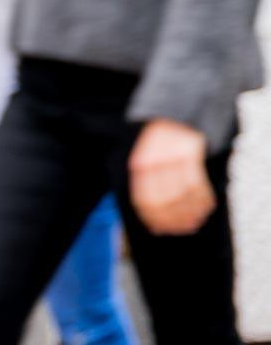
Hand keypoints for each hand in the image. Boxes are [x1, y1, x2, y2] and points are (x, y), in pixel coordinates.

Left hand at [129, 119, 214, 235]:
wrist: (176, 113)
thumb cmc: (160, 142)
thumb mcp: (145, 157)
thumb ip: (145, 182)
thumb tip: (149, 215)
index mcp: (139, 163)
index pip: (143, 198)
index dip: (152, 218)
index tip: (159, 230)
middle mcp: (154, 161)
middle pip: (164, 200)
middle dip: (173, 219)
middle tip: (181, 229)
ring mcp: (173, 157)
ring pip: (183, 195)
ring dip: (190, 213)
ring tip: (194, 223)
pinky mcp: (192, 153)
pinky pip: (198, 184)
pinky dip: (203, 200)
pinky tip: (205, 209)